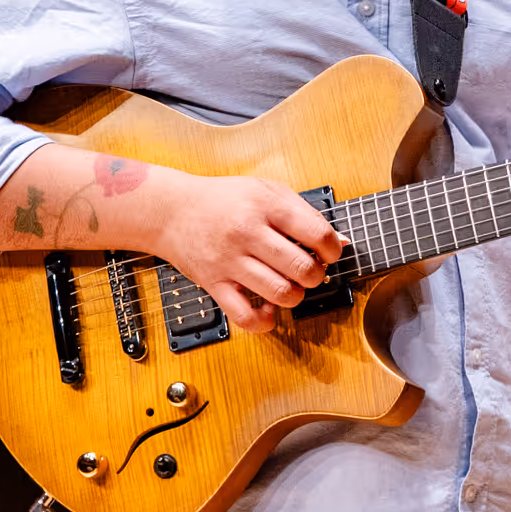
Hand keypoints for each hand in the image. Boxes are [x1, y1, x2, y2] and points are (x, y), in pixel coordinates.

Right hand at [149, 172, 344, 334]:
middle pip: (302, 268)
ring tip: (290, 285)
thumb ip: (303, 212)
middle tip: (309, 270)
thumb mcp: (266, 190)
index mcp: (265, 206)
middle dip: (316, 274)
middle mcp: (248, 233)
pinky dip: (264, 321)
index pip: (317, 233)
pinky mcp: (215, 285)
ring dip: (295, 295)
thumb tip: (339, 240)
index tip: (329, 253)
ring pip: (280, 294)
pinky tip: (268, 308)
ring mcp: (230, 261)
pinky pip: (245, 317)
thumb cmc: (222, 199)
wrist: (172, 210)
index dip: (333, 249)